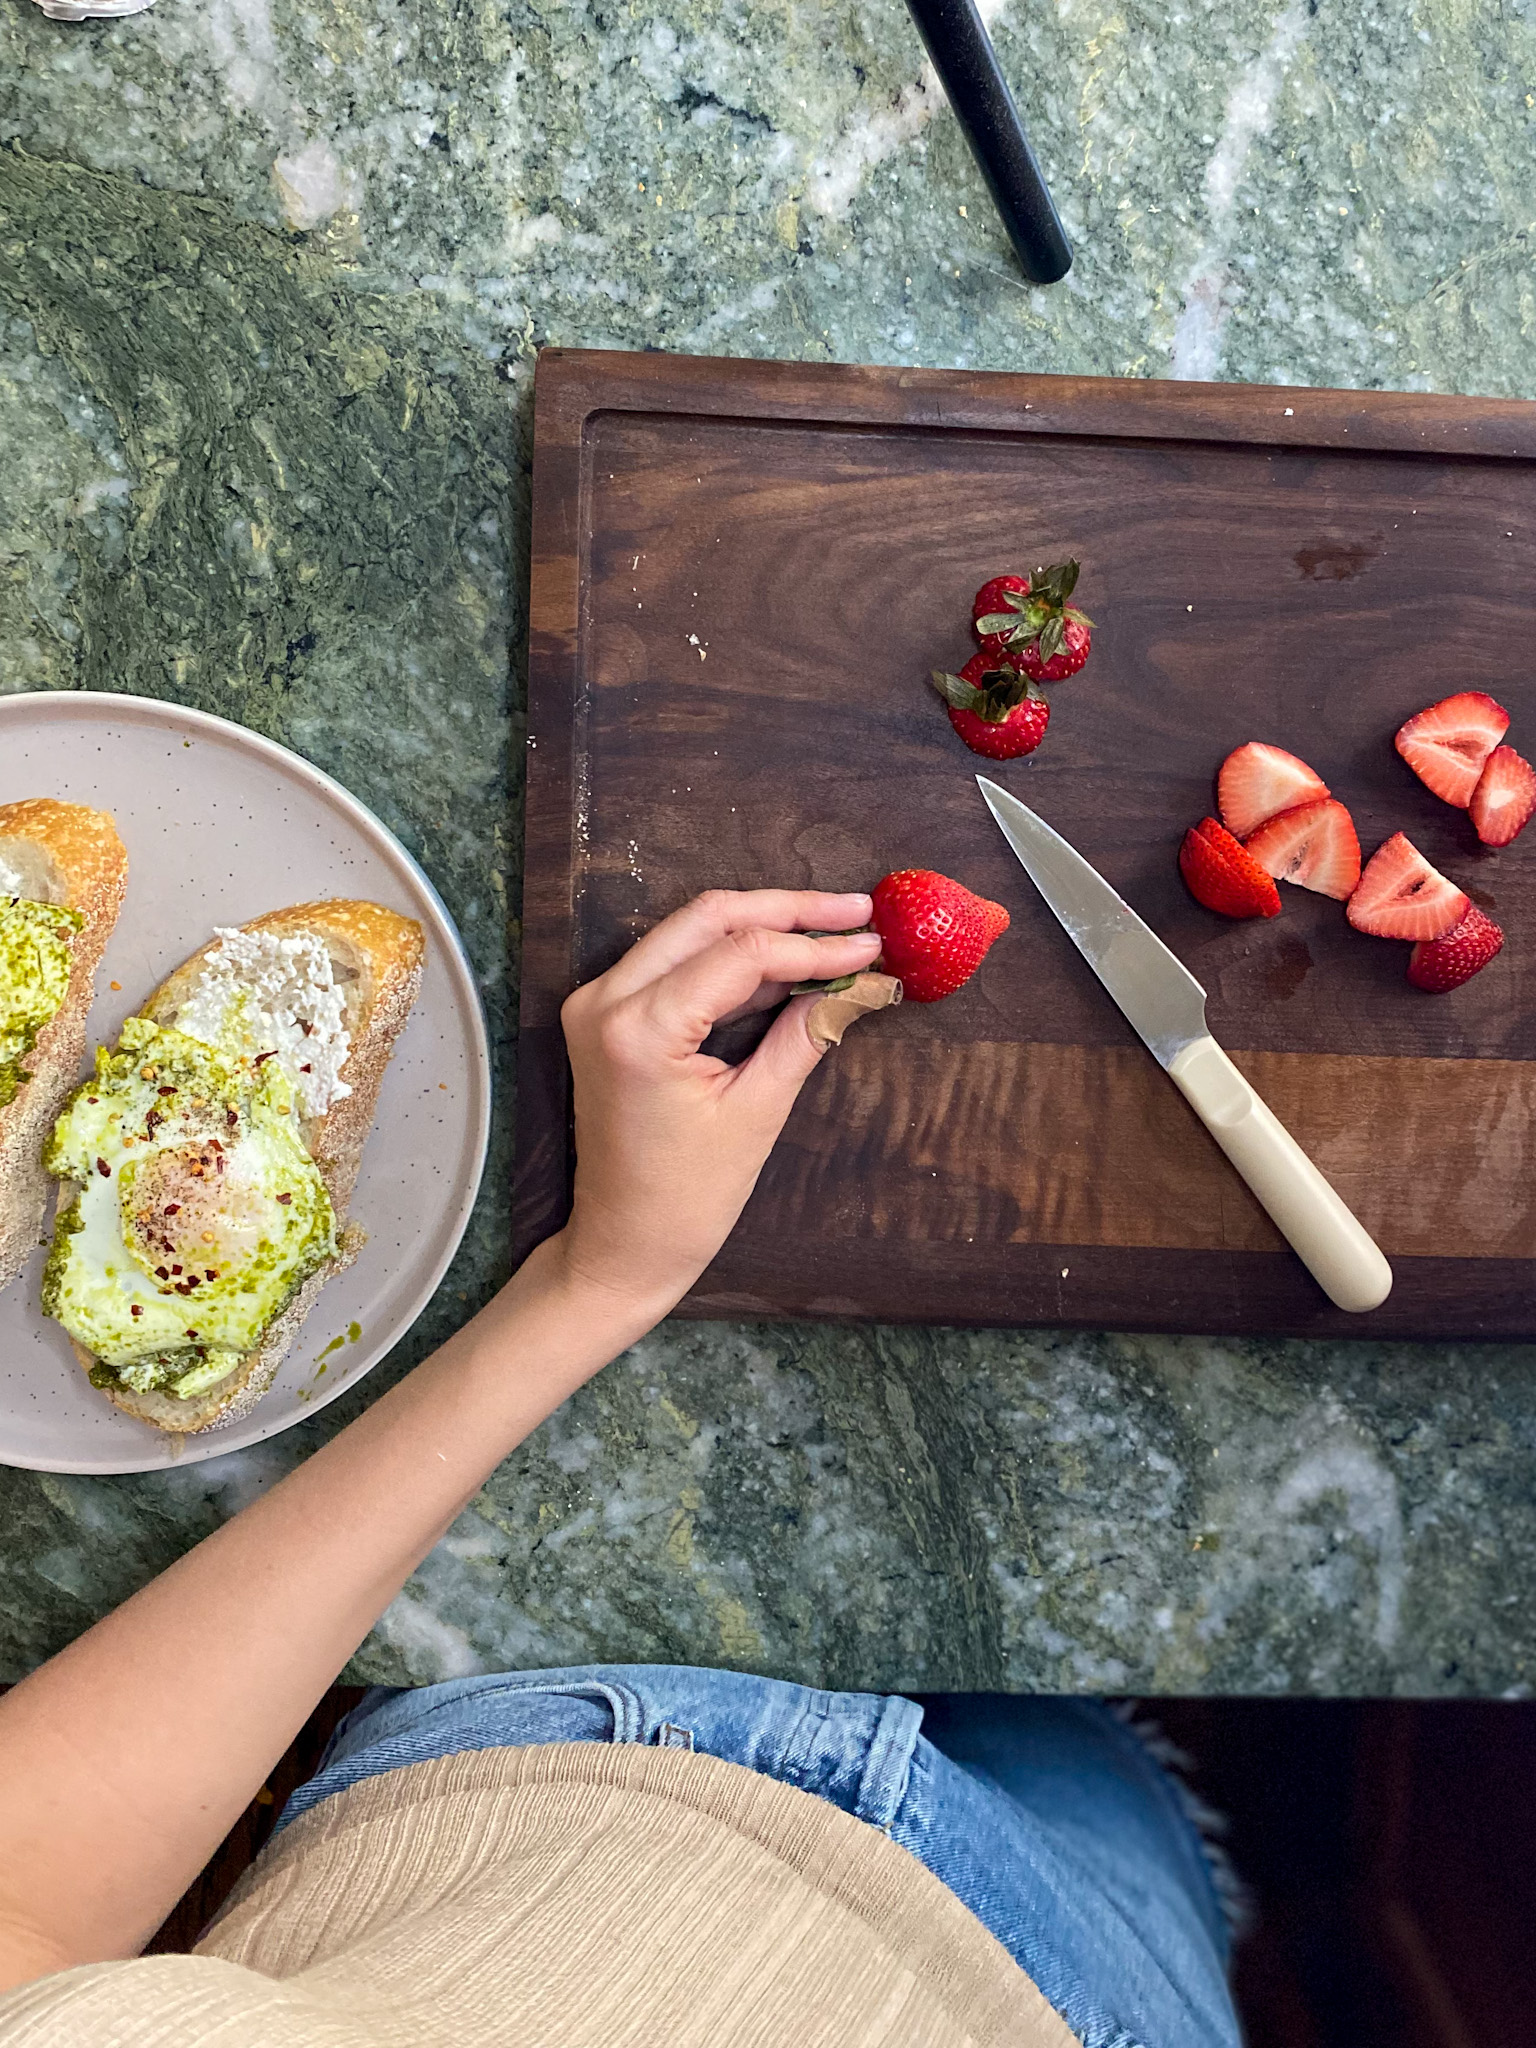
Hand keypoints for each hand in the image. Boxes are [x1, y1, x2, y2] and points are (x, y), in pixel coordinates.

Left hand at [553, 888, 881, 1321]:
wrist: (622, 1245)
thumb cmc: (686, 1200)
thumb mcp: (757, 1113)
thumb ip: (804, 1035)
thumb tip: (855, 985)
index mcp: (639, 1029)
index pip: (740, 953)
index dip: (814, 944)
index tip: (871, 944)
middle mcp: (605, 1000)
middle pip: (709, 918)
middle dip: (789, 912)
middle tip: (857, 912)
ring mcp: (597, 1003)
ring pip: (690, 930)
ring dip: (763, 927)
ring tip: (834, 930)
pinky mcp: (606, 1014)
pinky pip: (675, 962)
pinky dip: (731, 957)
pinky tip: (789, 961)